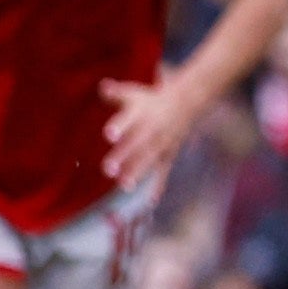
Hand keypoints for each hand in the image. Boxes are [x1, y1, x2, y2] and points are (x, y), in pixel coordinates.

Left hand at [98, 75, 200, 196]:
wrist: (186, 104)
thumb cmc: (151, 100)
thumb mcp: (134, 93)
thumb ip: (116, 93)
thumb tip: (101, 86)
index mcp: (141, 113)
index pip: (129, 120)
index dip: (119, 127)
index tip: (109, 135)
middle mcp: (152, 130)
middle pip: (137, 144)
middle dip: (123, 157)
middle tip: (108, 169)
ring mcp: (162, 144)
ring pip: (149, 160)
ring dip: (137, 173)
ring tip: (124, 186)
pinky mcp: (168, 156)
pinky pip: (163, 173)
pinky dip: (158, 187)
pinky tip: (150, 202)